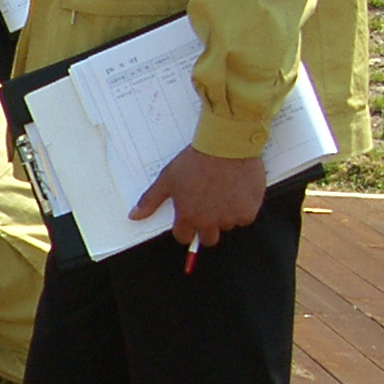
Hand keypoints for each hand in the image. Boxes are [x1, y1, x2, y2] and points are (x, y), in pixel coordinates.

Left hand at [128, 145, 265, 246]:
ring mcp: (230, 217)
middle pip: (207, 238)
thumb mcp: (168, 178)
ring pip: (227, 226)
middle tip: (209, 206)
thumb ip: (150, 200)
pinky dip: (243, 207)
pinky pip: (245, 217)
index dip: (185, 226)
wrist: (226, 145)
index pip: (184, 237)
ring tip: (223, 192)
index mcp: (188, 216)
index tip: (190, 214)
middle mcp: (209, 222)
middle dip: (206, 227)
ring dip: (225, 215)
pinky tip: (237, 191)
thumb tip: (134, 216)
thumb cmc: (196, 160)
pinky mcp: (249, 210)